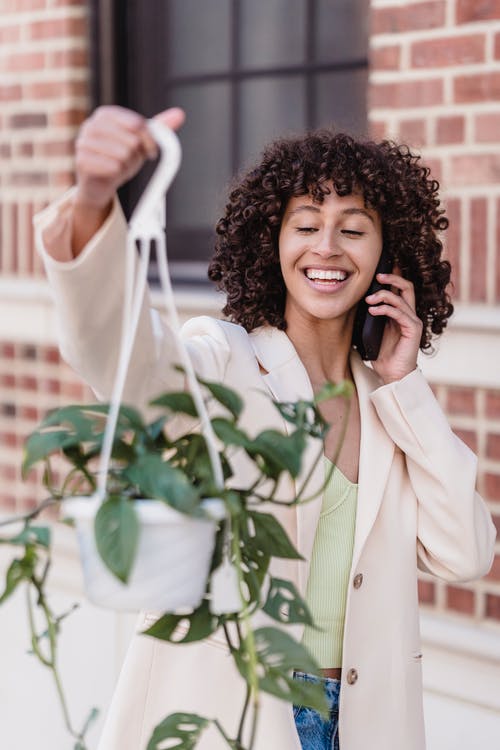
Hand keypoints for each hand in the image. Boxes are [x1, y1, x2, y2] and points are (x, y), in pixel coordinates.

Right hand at [70, 106, 184, 256]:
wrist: (100, 183)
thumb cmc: (119, 157)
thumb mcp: (141, 142)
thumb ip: (159, 128)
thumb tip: (179, 114)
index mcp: (106, 114)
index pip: (138, 124)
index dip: (149, 140)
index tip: (150, 150)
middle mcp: (91, 125)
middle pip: (131, 140)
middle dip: (137, 155)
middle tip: (130, 160)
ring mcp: (83, 142)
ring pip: (123, 155)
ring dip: (127, 165)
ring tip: (119, 166)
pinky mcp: (82, 161)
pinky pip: (113, 167)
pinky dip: (117, 173)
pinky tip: (111, 173)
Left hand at [365, 270, 422, 383]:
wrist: (392, 374)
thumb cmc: (382, 355)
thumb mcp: (372, 332)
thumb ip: (369, 318)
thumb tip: (355, 305)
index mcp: (401, 314)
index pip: (400, 289)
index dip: (392, 278)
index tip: (377, 273)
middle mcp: (409, 315)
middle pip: (407, 287)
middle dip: (392, 278)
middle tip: (377, 276)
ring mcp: (413, 321)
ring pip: (401, 298)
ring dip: (383, 295)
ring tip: (368, 301)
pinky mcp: (413, 329)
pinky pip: (399, 312)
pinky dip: (385, 309)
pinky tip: (373, 310)